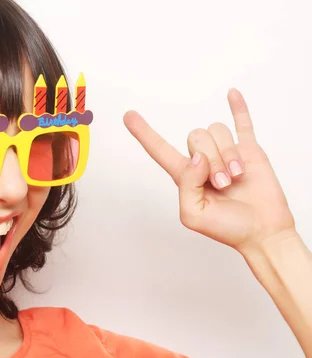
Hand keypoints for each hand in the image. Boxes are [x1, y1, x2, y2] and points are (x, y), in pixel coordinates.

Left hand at [123, 89, 296, 254]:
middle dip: (212, 159)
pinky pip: (241, 123)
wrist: (262, 232)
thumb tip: (197, 157)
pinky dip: (238, 107)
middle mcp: (203, 161)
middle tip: (223, 184)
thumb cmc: (227, 228)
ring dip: (228, 155)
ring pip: (218, 131)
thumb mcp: (193, 214)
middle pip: (195, 137)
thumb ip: (187, 185)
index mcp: (185, 176)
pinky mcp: (249, 151)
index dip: (144, 134)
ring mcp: (226, 153)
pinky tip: (232, 94)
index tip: (128, 116)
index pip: (160, 150)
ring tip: (237, 177)